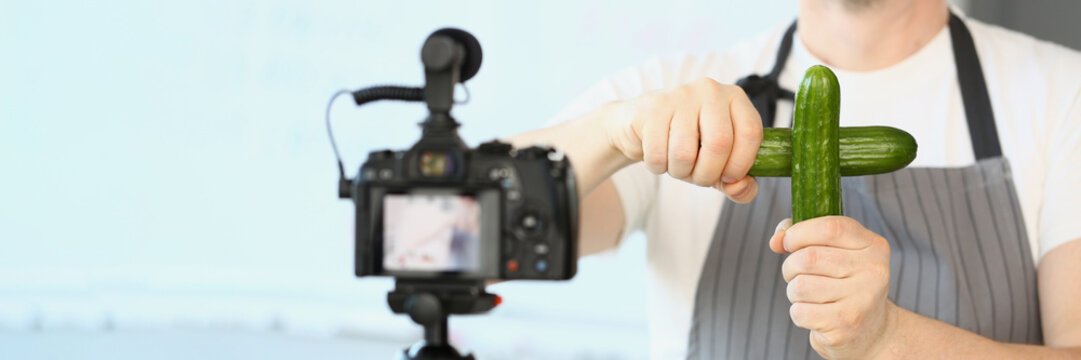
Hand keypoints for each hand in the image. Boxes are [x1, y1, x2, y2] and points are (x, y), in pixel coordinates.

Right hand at [603, 78, 762, 202]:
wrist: (644, 123)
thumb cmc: (689, 142)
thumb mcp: (719, 162)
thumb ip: (738, 182)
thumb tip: (741, 187)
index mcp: (735, 99)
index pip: (750, 132)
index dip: (741, 164)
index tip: (729, 177)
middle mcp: (711, 91)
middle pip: (719, 144)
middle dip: (708, 174)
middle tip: (700, 178)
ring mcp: (681, 96)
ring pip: (685, 153)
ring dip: (681, 173)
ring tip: (678, 167)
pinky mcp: (654, 108)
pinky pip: (658, 153)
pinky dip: (658, 167)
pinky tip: (660, 159)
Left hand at [770, 216, 897, 358]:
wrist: (871, 332)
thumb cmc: (844, 284)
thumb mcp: (835, 252)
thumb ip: (804, 235)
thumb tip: (776, 240)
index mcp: (873, 246)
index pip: (830, 228)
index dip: (799, 232)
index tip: (788, 242)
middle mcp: (873, 272)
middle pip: (808, 258)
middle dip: (790, 266)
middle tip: (796, 275)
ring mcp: (861, 301)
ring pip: (800, 285)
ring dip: (793, 291)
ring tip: (809, 296)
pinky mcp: (845, 326)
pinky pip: (800, 312)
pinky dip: (798, 313)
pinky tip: (816, 315)